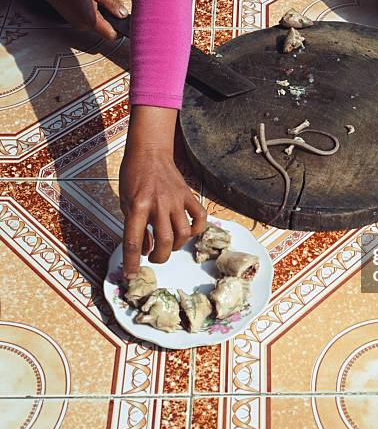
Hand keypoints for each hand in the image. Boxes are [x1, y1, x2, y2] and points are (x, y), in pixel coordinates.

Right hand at [13, 0, 127, 40]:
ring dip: (104, 18)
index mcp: (91, 20)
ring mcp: (80, 27)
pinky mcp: (77, 24)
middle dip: (113, 21)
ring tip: (98, 2)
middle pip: (107, 32)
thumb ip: (112, 3)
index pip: (113, 35)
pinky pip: (93, 24)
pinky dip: (96, 17)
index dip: (121, 29)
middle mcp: (85, 27)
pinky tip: (91, 4)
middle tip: (111, 6)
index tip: (123, 18)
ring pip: (100, 28)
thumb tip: (124, 15)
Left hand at [119, 107, 206, 278]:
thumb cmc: (133, 176)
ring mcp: (175, 200)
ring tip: (169, 245)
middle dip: (159, 257)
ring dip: (176, 246)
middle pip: (164, 242)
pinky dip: (197, 229)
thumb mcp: (126, 202)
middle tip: (154, 258)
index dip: (132, 263)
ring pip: (183, 233)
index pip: (133, 242)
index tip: (131, 276)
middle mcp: (157, 205)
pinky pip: (200, 217)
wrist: (150, 152)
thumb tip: (145, 249)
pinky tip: (188, 231)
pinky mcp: (188, 195)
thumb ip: (135, 226)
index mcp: (137, 206)